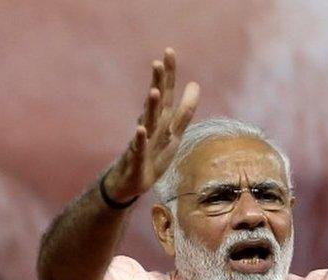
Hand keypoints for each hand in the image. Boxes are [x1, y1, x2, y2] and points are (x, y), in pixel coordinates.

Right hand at [103, 48, 199, 202]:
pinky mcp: (138, 158)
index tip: (169, 50)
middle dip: (158, 83)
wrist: (132, 181)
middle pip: (157, 102)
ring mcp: (144, 141)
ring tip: (154, 92)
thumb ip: (186, 110)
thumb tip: (195, 84)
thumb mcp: (175, 132)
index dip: (169, 74)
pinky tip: (141, 129)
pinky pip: (139, 148)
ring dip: (151, 107)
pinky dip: (140, 139)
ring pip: (148, 122)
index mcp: (162, 119)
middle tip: (159, 62)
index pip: (167, 93)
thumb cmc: (155, 154)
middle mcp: (152, 126)